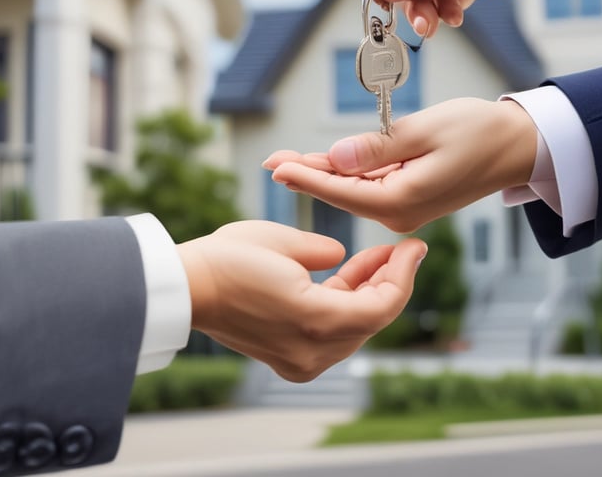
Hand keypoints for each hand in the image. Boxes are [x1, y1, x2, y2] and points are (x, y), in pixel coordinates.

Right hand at [177, 221, 426, 381]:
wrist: (186, 288)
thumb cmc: (228, 259)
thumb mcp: (284, 240)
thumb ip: (326, 252)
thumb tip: (341, 259)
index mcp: (316, 322)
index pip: (382, 306)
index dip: (404, 276)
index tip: (415, 248)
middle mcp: (313, 352)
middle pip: (371, 319)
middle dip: (389, 282)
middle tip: (400, 250)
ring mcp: (300, 361)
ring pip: (354, 327)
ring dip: (367, 292)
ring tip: (375, 255)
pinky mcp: (289, 358)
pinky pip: (332, 333)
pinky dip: (344, 306)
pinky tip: (349, 274)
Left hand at [263, 98, 536, 232]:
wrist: (517, 147)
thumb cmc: (480, 134)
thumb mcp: (425, 131)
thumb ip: (377, 148)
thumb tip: (337, 158)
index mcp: (402, 200)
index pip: (341, 188)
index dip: (305, 176)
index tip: (275, 167)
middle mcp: (400, 213)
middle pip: (343, 192)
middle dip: (308, 174)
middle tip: (272, 161)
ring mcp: (405, 210)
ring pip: (355, 190)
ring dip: (326, 173)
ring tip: (289, 161)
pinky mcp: (410, 200)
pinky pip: (372, 187)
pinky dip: (350, 174)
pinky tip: (328, 164)